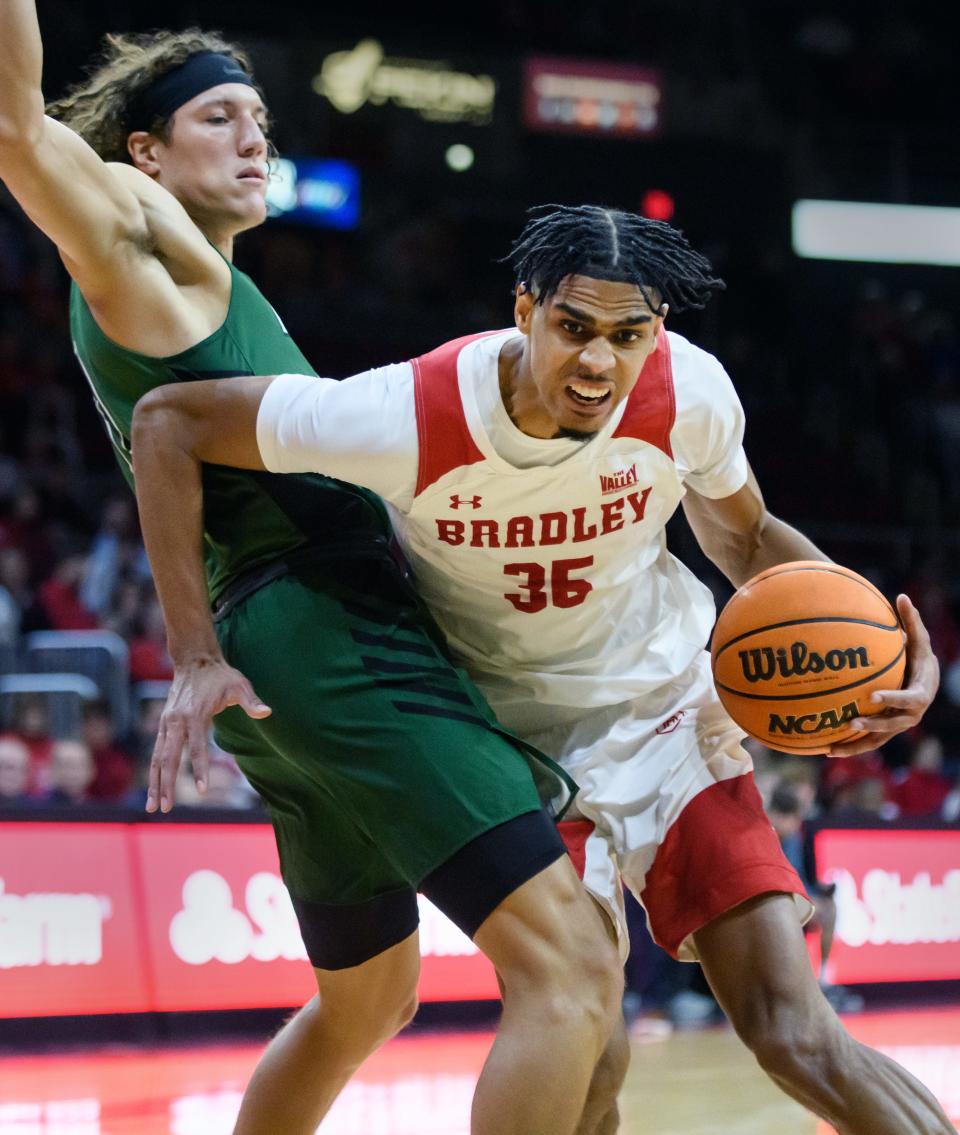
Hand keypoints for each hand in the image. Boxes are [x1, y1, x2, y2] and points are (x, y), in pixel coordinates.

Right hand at [146, 656, 270, 813]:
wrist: (194, 659)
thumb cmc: (220, 675)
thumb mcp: (239, 684)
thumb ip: (251, 701)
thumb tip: (267, 712)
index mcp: (195, 714)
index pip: (197, 747)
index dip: (200, 769)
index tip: (202, 791)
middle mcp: (176, 720)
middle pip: (169, 757)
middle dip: (166, 784)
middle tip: (164, 808)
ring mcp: (166, 723)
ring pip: (157, 758)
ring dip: (154, 783)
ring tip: (153, 807)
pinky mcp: (163, 724)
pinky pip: (157, 752)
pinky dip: (154, 771)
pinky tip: (154, 789)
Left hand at [829, 594, 939, 757]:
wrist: (925, 681)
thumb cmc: (919, 657)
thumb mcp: (918, 640)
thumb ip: (911, 621)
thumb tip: (902, 596)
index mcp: (920, 694)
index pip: (908, 700)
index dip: (892, 700)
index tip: (873, 696)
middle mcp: (910, 714)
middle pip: (892, 725)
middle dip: (872, 726)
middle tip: (850, 722)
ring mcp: (897, 725)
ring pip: (877, 740)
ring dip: (854, 746)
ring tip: (829, 749)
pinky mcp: (885, 731)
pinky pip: (867, 741)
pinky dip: (848, 745)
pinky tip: (823, 748)